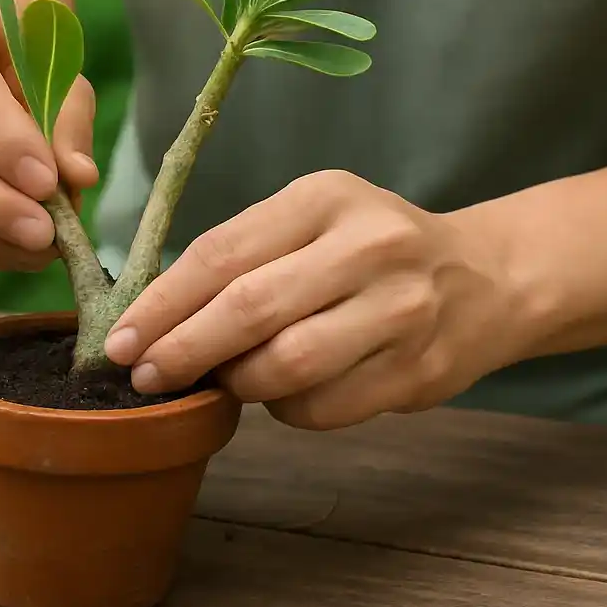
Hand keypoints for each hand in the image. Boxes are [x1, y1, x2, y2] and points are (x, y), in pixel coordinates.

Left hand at [102, 170, 523, 429]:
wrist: (486, 279)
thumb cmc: (368, 251)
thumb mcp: (311, 221)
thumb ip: (242, 257)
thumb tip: (151, 321)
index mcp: (325, 197)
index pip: (220, 253)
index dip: (161, 304)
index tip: (119, 340)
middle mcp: (369, 246)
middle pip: (249, 309)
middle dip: (183, 350)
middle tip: (144, 376)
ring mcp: (401, 311)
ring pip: (287, 366)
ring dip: (235, 384)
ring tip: (218, 382)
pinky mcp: (419, 371)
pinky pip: (323, 407)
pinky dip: (285, 409)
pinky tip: (282, 394)